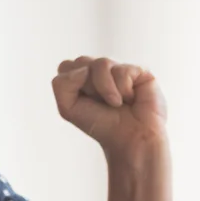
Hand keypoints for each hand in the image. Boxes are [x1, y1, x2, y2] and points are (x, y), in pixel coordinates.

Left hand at [51, 56, 167, 161]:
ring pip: (101, 63)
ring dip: (105, 89)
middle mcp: (99, 69)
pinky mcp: (138, 70)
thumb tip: (84, 69)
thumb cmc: (100, 124)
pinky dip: (123, 90)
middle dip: (88, 87)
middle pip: (81, 61)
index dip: (71, 85)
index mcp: (81, 77)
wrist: (129, 139)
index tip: (84, 102)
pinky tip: (131, 99)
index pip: (66, 66)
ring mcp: (119, 68)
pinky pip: (122, 71)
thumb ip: (61, 84)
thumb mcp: (67, 108)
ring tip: (116, 103)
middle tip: (100, 103)